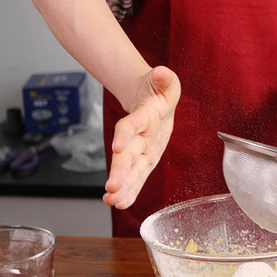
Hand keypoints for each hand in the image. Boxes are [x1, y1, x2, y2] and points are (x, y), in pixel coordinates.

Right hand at [103, 66, 180, 208]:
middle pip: (127, 155)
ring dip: (122, 186)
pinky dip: (131, 191)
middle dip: (119, 172)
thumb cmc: (158, 91)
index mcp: (143, 116)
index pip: (131, 125)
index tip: (117, 147)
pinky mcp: (145, 159)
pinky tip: (122, 204)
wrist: (148, 99)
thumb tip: (161, 72)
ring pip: (129, 169)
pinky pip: (138, 177)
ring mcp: (140, 149)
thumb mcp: (166, 82)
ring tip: (112, 202)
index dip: (124, 135)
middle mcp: (138, 136)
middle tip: (111, 189)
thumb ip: (164, 78)